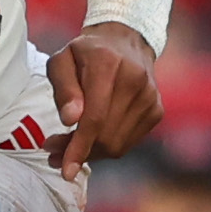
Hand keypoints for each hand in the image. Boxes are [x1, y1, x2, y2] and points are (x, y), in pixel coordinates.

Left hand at [46, 24, 163, 177]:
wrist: (125, 42)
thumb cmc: (86, 53)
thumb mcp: (62, 60)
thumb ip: (62, 89)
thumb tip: (69, 121)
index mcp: (107, 64)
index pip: (95, 116)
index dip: (79, 147)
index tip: (65, 170)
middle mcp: (135, 80)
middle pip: (106, 135)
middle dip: (79, 151)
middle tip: (54, 151)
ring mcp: (150, 97)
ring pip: (117, 145)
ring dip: (91, 152)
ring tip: (69, 144)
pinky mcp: (156, 110)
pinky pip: (127, 143)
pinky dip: (106, 147)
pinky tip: (93, 136)